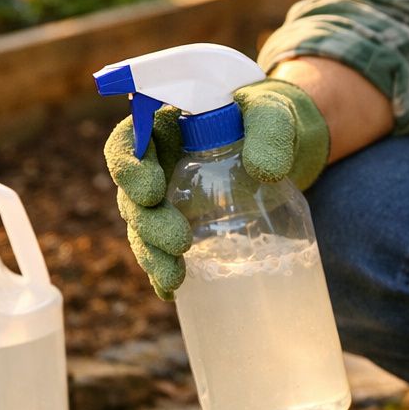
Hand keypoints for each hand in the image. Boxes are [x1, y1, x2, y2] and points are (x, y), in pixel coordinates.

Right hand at [104, 78, 330, 298]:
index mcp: (163, 126)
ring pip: (144, 229)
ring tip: (174, 277)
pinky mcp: (183, 224)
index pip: (128, 142)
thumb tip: (264, 171)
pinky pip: (162, 250)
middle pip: (133, 195)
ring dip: (152, 255)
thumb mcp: (272, 117)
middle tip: (178, 241)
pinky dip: (163, 272)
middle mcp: (156, 164)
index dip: (128, 167)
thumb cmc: (267, 122)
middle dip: (148, 224)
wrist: (280, 149)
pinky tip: (170, 292)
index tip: (151, 191)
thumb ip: (269, 132)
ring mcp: (167, 198)